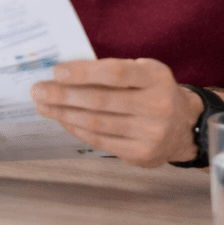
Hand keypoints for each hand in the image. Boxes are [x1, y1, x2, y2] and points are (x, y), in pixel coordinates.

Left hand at [31, 58, 201, 166]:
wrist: (185, 127)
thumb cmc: (153, 92)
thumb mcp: (144, 72)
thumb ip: (112, 70)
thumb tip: (64, 72)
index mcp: (156, 78)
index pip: (115, 73)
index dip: (83, 73)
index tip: (57, 71)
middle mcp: (157, 106)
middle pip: (100, 101)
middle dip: (62, 95)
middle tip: (38, 90)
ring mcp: (151, 133)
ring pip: (96, 123)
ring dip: (63, 113)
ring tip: (43, 105)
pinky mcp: (141, 153)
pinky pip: (100, 140)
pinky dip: (76, 128)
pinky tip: (62, 119)